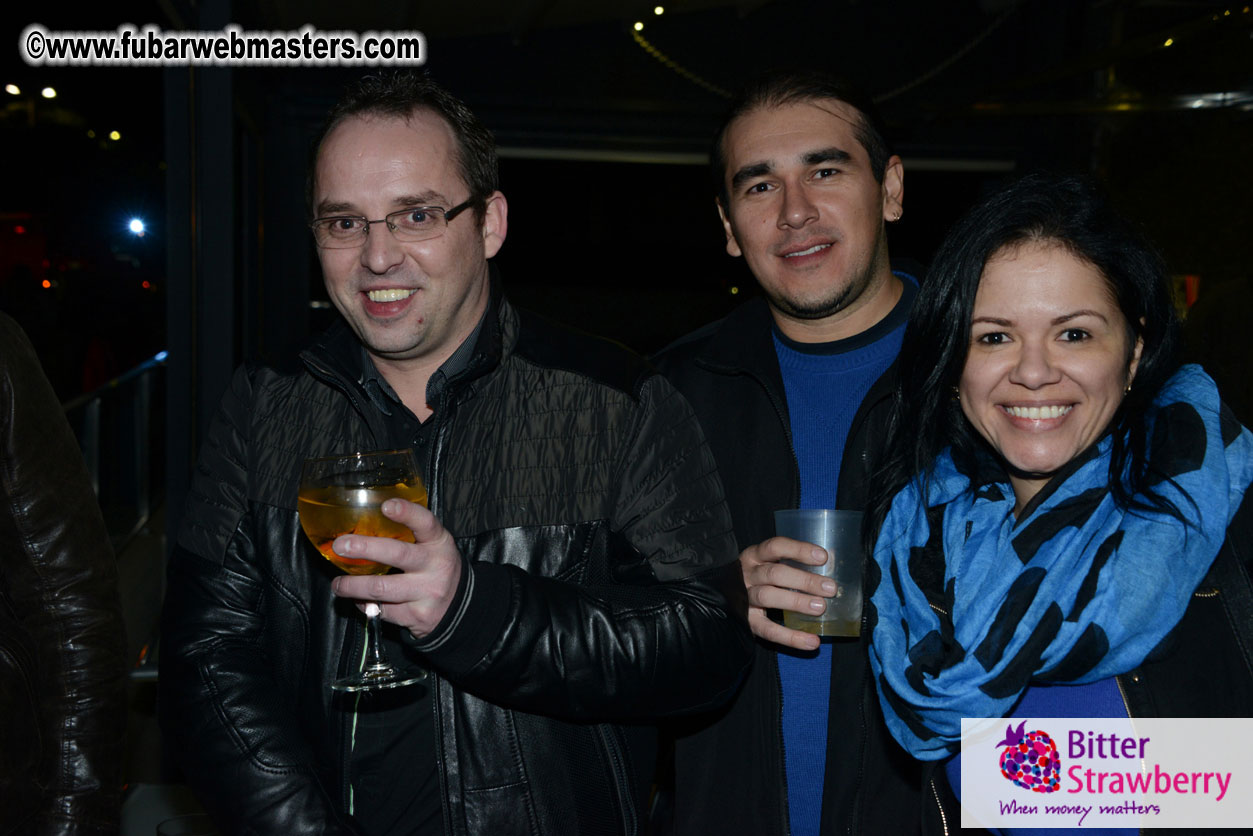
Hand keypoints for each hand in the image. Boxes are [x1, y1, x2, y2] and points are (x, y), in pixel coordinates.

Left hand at [329, 498, 461, 638]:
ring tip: (338, 584)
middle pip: (397, 554)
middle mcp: (435, 566)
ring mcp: (426, 593)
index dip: (407, 513)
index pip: (426, 523)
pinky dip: (364, 605)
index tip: (386, 506)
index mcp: (439, 543)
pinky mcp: (416, 616)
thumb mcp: (433, 546)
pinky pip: (382, 611)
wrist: (459, 607)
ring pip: (381, 588)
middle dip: (365, 548)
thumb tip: (362, 526)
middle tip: (341, 546)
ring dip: (353, 586)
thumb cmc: (437, 568)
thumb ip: (410, 534)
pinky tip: (358, 600)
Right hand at [739, 537, 834, 650]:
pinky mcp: (747, 621)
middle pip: (774, 574)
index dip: (798, 550)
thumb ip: (793, 562)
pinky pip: (768, 630)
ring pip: (768, 597)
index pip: (775, 547)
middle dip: (804, 580)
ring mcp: (744, 598)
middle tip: (829, 588)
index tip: (822, 557)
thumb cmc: (759, 577)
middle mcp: (747, 574)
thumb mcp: (769, 563)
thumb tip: (831, 563)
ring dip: (796, 601)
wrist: (725, 596)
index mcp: (754, 556)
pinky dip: (791, 637)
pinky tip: (812, 641)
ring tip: (820, 607)